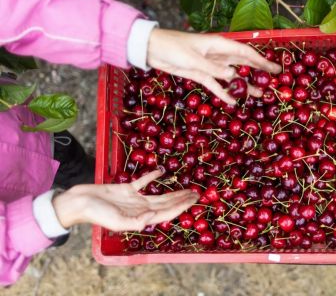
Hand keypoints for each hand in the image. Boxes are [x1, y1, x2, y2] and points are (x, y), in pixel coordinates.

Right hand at [52, 170, 198, 230]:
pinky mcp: (126, 189)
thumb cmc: (96, 213)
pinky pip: (142, 182)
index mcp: (140, 217)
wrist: (78, 202)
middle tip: (198, 194)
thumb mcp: (116, 221)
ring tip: (188, 188)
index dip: (181, 207)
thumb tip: (154, 216)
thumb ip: (136, 221)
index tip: (195, 201)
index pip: (167, 212)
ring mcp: (134, 199)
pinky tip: (161, 171)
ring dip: (174, 192)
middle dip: (183, 200)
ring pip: (159, 195)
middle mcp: (141, 209)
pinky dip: (152, 176)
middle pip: (167, 204)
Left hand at [147, 29, 280, 104]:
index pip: (246, 54)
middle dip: (258, 73)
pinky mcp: (201, 75)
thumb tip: (234, 76)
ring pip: (232, 77)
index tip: (275, 70)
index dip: (262, 62)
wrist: (153, 49)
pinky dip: (224, 93)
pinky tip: (234, 101)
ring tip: (258, 95)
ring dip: (244, 86)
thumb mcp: (194, 59)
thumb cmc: (173, 47)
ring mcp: (211, 66)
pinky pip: (216, 85)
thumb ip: (214, 69)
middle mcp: (218, 55)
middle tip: (273, 83)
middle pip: (243, 65)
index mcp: (220, 45)